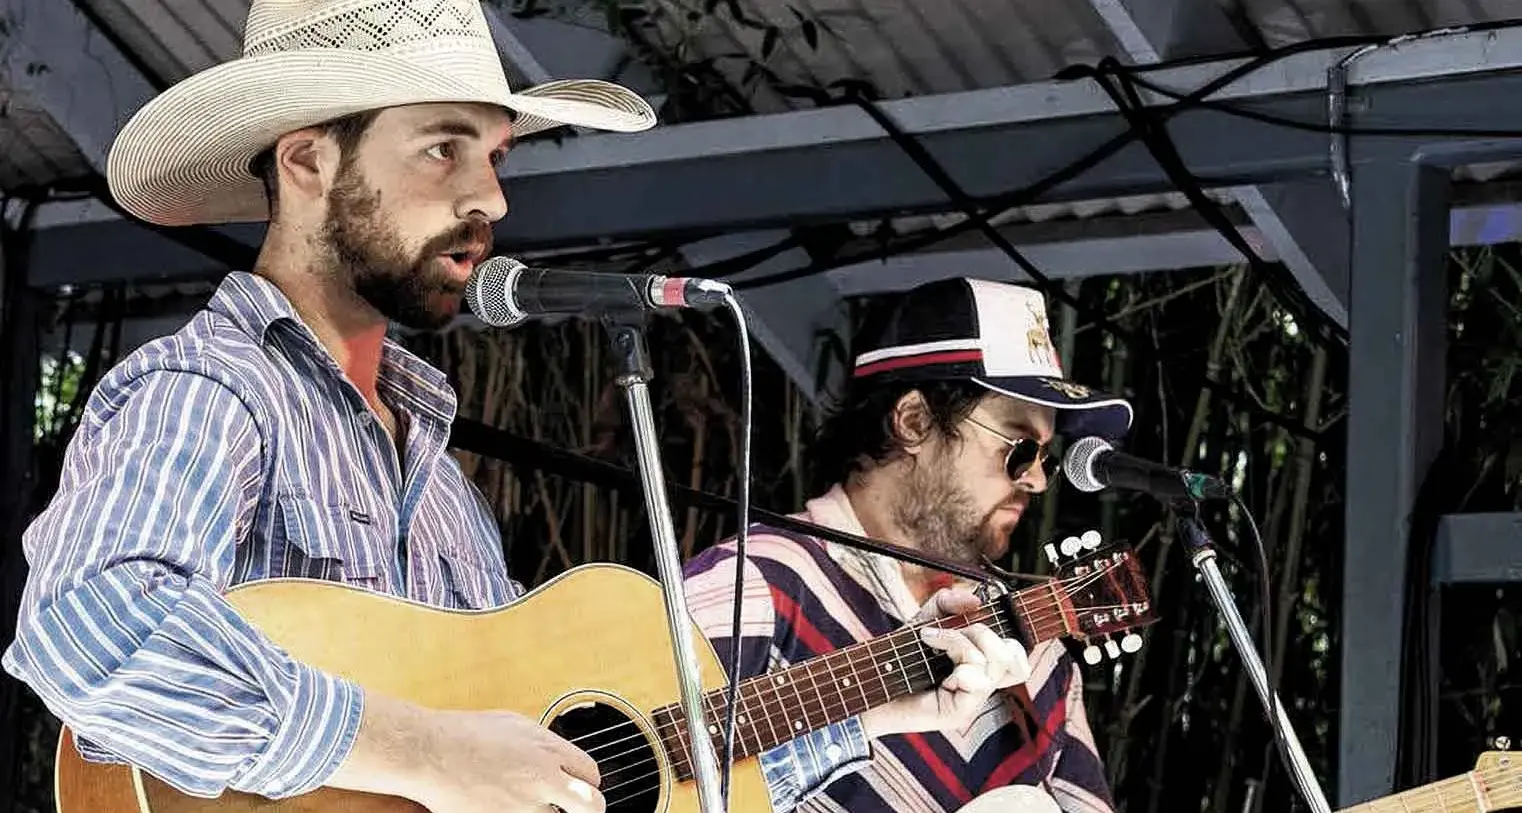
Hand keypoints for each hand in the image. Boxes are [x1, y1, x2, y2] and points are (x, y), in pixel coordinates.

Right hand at [412, 708, 603, 812]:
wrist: (429, 752)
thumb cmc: (464, 733)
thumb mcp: (515, 725)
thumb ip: (544, 744)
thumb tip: (558, 756)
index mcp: (548, 751)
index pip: (591, 774)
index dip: (586, 782)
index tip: (579, 786)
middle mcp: (542, 780)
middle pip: (591, 806)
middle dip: (589, 809)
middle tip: (579, 810)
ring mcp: (523, 807)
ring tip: (533, 806)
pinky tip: (510, 808)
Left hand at [860, 587, 1030, 737]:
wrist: (867, 684)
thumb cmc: (897, 656)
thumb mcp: (924, 620)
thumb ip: (948, 603)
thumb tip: (976, 600)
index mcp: (979, 667)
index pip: (1019, 658)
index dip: (1015, 639)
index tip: (985, 618)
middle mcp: (980, 685)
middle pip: (1013, 655)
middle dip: (981, 631)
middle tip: (945, 633)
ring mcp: (971, 701)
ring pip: (993, 663)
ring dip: (960, 642)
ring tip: (931, 641)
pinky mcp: (958, 713)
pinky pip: (978, 682)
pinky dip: (956, 661)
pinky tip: (930, 659)